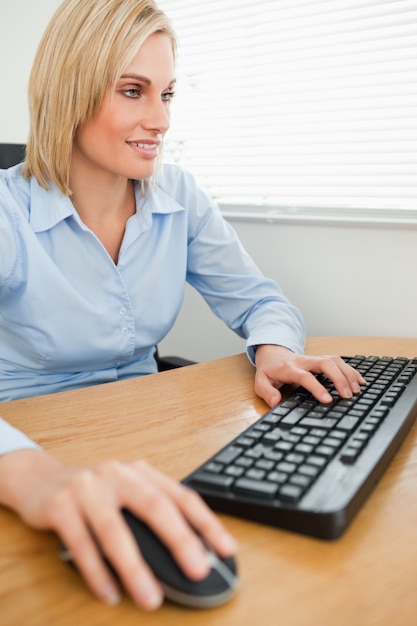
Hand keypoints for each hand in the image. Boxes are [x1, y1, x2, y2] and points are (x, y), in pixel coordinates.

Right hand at [0, 449, 235, 610]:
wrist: (39, 478)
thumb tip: (191, 553)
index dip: (206, 522)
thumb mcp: (126, 493)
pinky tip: (109, 593)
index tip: (226, 549)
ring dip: (134, 568)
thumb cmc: (92, 492)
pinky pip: (80, 544)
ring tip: (150, 598)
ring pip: (114, 530)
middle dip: (179, 540)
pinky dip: (96, 572)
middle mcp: (117, 474)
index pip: (181, 495)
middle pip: (154, 506)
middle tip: (198, 570)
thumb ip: (153, 513)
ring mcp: (87, 487)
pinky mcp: (60, 505)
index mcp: (140, 472)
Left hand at [254, 344, 365, 406]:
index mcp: (289, 368)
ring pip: (335, 360)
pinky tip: (360, 381)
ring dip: (348, 374)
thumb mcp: (260, 382)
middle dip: (339, 378)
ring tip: (357, 390)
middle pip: (325, 363)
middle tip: (348, 395)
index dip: (317, 387)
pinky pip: (339, 361)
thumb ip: (267, 392)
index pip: (305, 376)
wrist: (273, 353)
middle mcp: (305, 361)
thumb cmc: (269, 370)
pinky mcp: (322, 359)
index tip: (328, 400)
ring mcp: (314, 359)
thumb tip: (276, 402)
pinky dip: (351, 370)